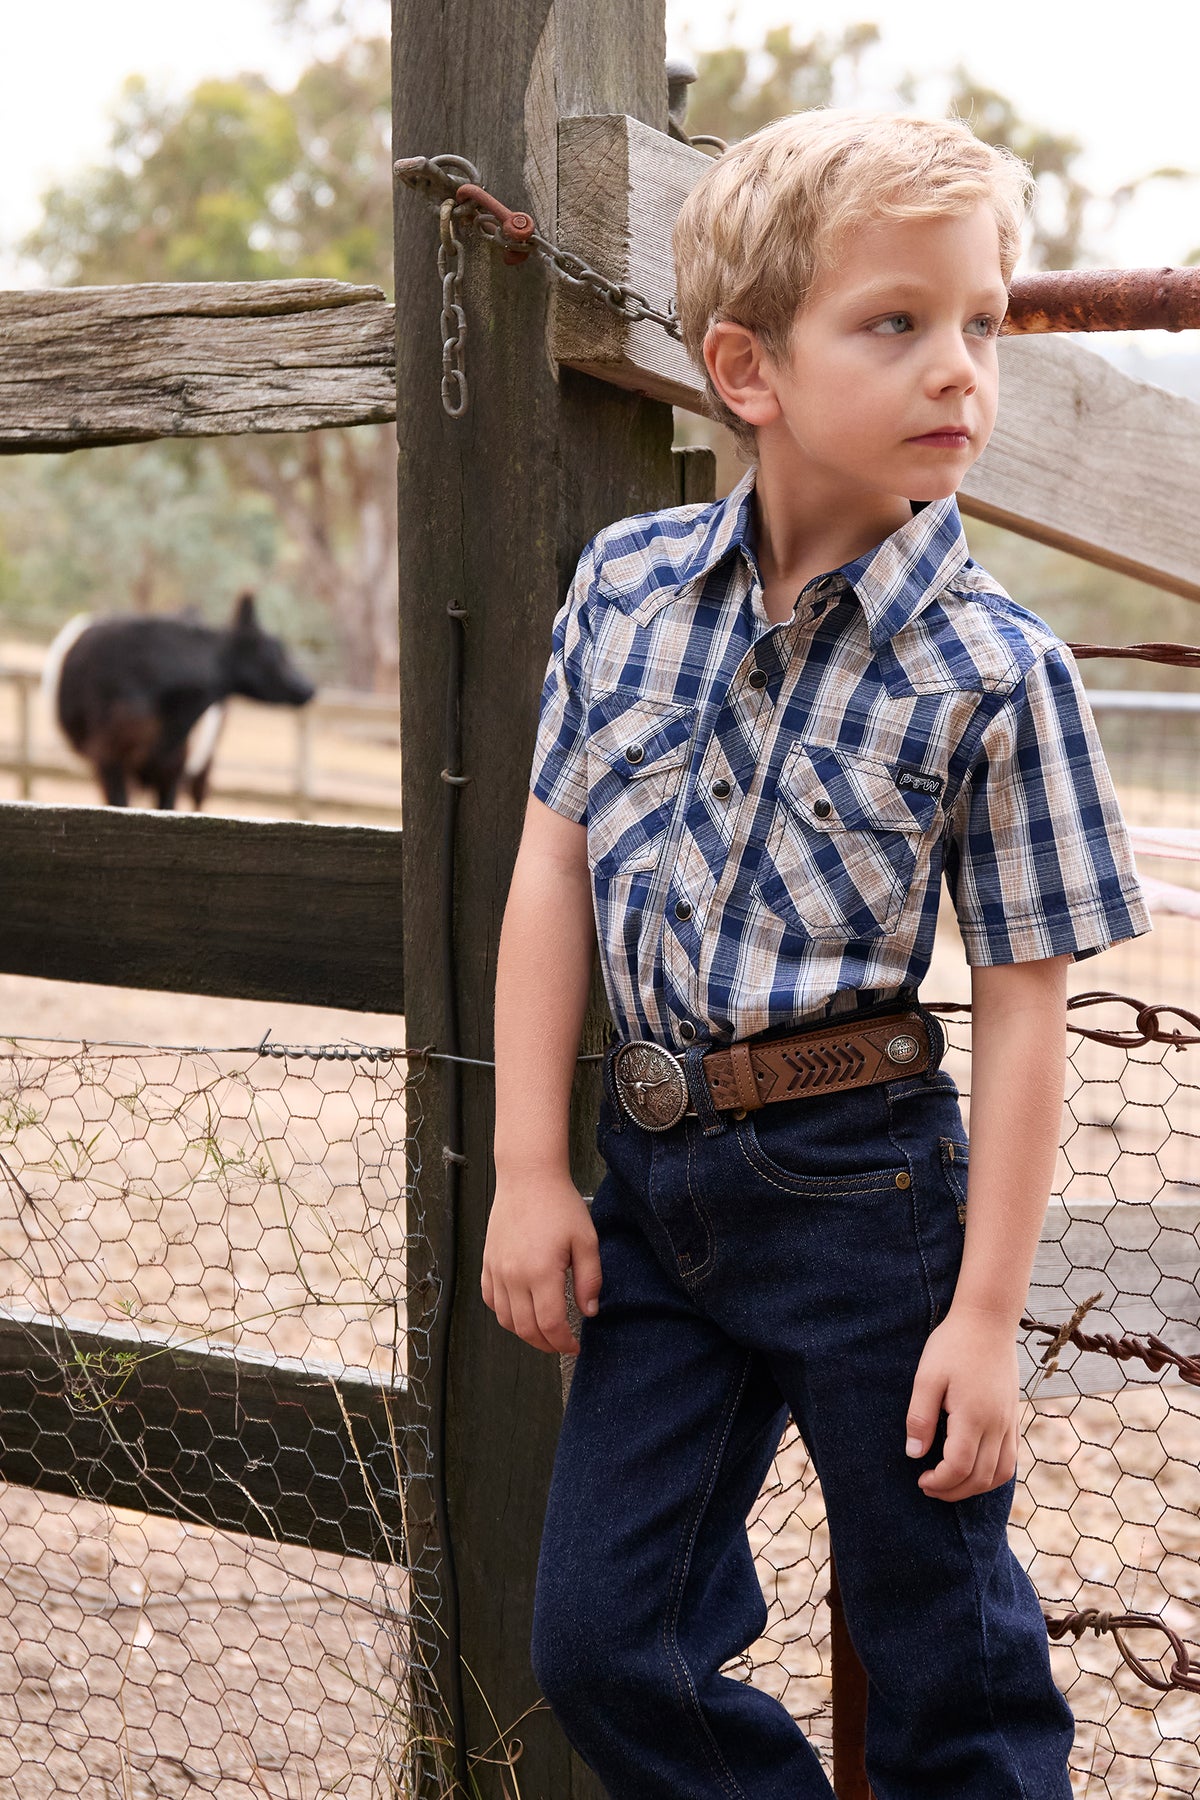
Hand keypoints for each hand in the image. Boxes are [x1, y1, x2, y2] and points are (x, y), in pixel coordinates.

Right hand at [481, 1170, 601, 1355]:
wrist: (528, 1178)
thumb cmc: (559, 1204)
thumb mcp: (586, 1240)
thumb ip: (589, 1279)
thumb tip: (589, 1311)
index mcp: (541, 1272)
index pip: (550, 1324)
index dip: (563, 1342)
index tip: (575, 1346)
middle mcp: (514, 1275)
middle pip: (526, 1328)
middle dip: (546, 1344)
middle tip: (561, 1344)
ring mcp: (497, 1270)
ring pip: (505, 1319)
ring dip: (525, 1333)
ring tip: (543, 1331)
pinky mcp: (487, 1262)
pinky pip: (490, 1300)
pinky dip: (504, 1314)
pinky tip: (520, 1311)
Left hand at [905, 1307, 1019, 1501]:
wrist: (988, 1320)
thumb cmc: (953, 1345)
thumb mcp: (927, 1377)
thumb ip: (920, 1417)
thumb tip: (914, 1454)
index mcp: (974, 1416)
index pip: (960, 1467)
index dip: (940, 1482)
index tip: (921, 1478)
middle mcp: (997, 1424)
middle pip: (981, 1477)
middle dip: (954, 1491)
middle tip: (929, 1486)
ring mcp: (1009, 1421)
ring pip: (1002, 1473)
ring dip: (976, 1487)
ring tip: (951, 1483)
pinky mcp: (1013, 1416)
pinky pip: (1011, 1458)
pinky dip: (994, 1473)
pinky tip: (974, 1468)